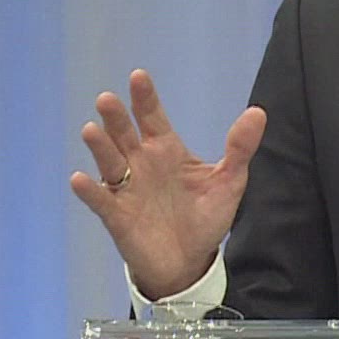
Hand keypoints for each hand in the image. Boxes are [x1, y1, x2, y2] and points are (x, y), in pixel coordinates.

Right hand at [68, 69, 266, 299]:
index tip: (138, 76)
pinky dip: (89, 191)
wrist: (191, 262)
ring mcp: (126, 188)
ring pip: (108, 161)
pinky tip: (80, 179)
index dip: (145, 97)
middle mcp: (141, 163)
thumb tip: (258, 112)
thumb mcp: (229, 181)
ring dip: (99, 146)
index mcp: (166, 149)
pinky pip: (100, 200)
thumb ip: (240, 148)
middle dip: (115, 117)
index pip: (151, 116)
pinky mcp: (116, 215)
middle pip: (124, 133)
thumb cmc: (205, 217)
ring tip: (91, 130)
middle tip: (107, 99)